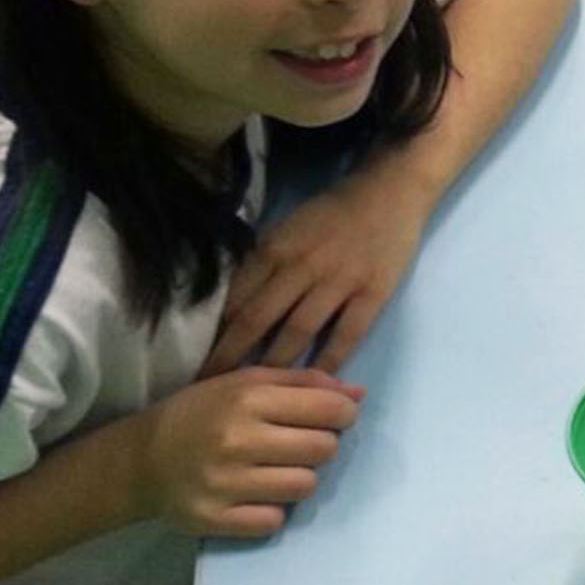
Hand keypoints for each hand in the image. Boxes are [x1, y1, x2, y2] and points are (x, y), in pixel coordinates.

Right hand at [132, 367, 363, 537]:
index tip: (332, 418)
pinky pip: (274, 521)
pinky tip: (253, 496)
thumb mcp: (245, 383)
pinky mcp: (214, 519)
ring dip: (298, 479)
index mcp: (247, 398)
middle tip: (297, 445)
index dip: (342, 414)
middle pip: (324, 449)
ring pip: (305, 486)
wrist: (139, 459)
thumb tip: (358, 393)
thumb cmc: (202, 413)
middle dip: (320, 446)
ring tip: (274, 470)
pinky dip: (271, 511)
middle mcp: (236, 439)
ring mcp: (224, 483)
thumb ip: (303, 382)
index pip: (330, 409)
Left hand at [203, 170, 431, 374]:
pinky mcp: (372, 294)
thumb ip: (260, 261)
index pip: (234, 298)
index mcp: (275, 248)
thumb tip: (228, 302)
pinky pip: (346, 335)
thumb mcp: (286, 226)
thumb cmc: (332, 211)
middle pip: (256, 320)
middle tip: (210, 389)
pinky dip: (328, 361)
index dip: (211, 334)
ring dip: (273, 365)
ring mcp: (339, 281)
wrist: (389, 191)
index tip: (195, 361)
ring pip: (297, 332)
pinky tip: (314, 383)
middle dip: (229, 358)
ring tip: (255, 393)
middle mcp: (301, 266)